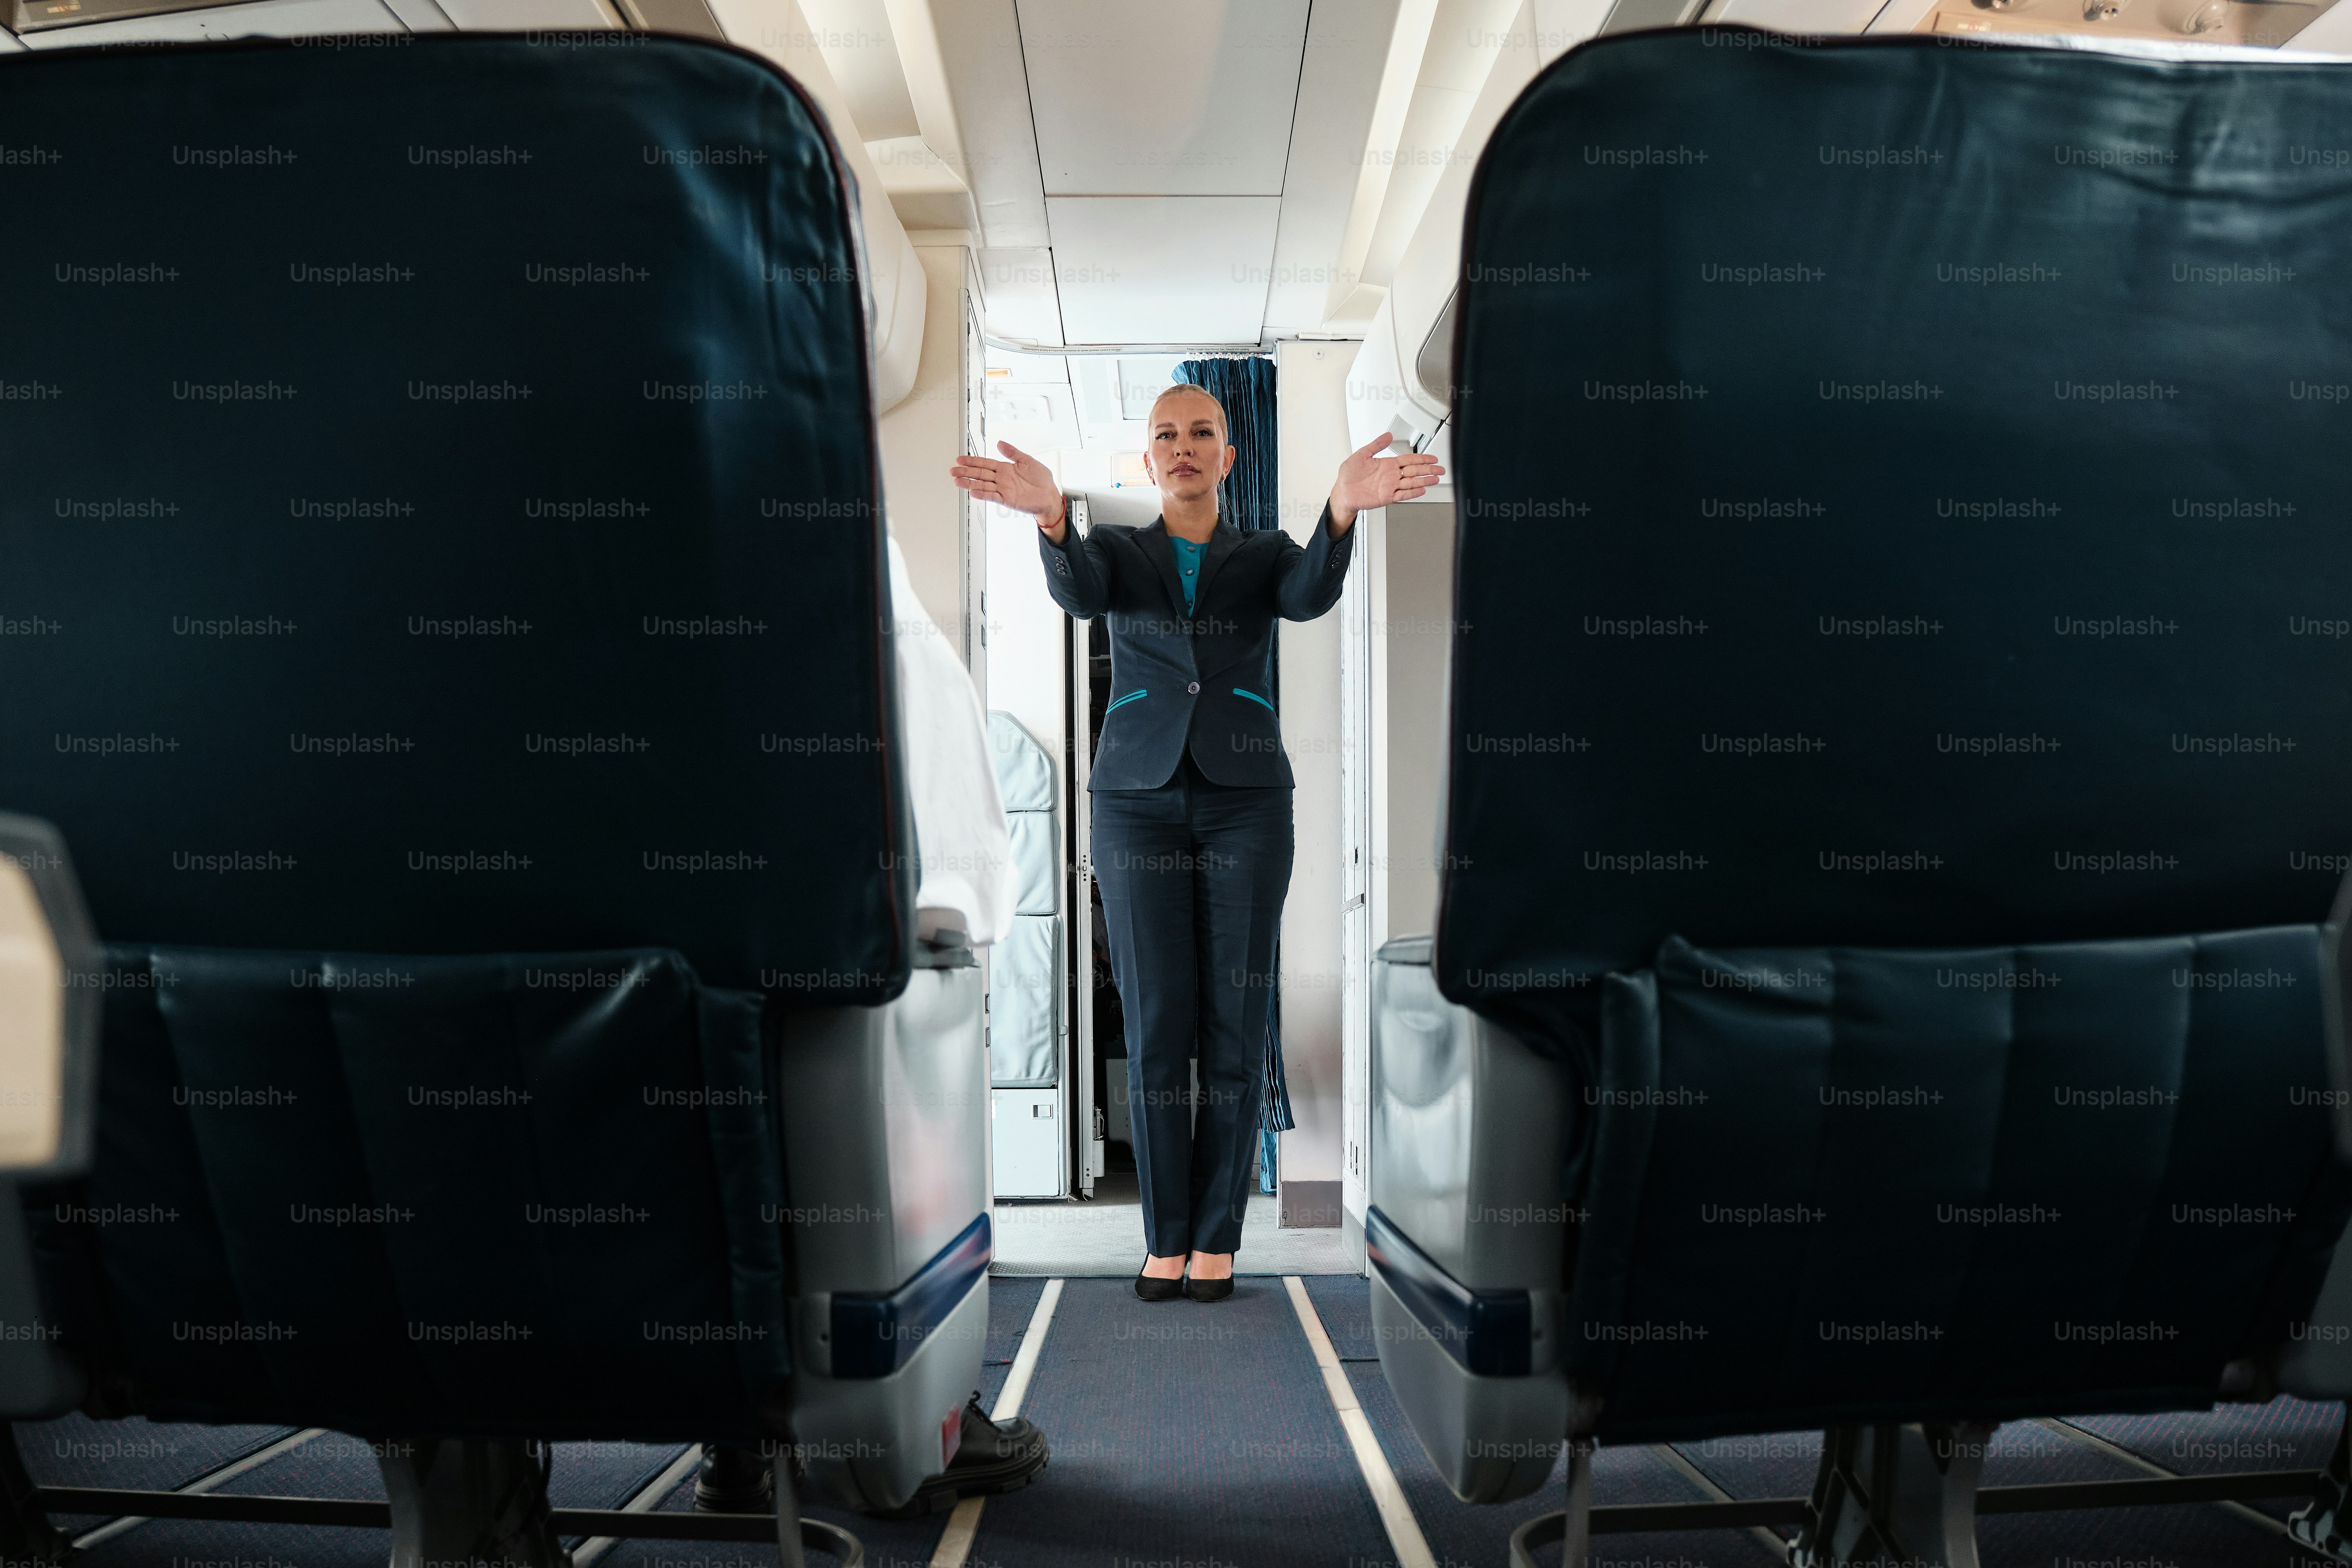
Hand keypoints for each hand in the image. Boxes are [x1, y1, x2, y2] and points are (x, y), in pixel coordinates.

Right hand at [951, 442, 1066, 540]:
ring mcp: (1003, 489)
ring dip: (969, 483)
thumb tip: (1000, 443)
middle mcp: (1002, 479)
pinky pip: (992, 496)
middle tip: (953, 471)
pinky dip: (982, 494)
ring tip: (957, 481)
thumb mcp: (1027, 460)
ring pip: (982, 485)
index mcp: (1005, 468)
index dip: (972, 460)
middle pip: (980, 473)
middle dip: (966, 471)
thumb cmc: (1042, 480)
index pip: (985, 463)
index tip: (960, 459)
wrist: (1049, 496)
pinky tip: (973, 491)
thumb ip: (1012, 452)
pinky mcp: (1007, 499)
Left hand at [1328, 431, 1444, 532]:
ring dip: (1425, 480)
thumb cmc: (1348, 476)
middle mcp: (1390, 476)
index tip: (1432, 458)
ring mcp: (1390, 487)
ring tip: (1436, 478)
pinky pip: (1403, 494)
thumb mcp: (1361, 455)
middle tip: (1440, 468)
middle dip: (1428, 469)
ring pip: (1412, 482)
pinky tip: (1422, 490)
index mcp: (1386, 464)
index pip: (1408, 460)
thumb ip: (1376, 445)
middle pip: (1414, 471)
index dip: (1422, 458)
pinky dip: (1413, 492)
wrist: (1342, 493)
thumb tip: (1388, 435)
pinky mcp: (1387, 497)